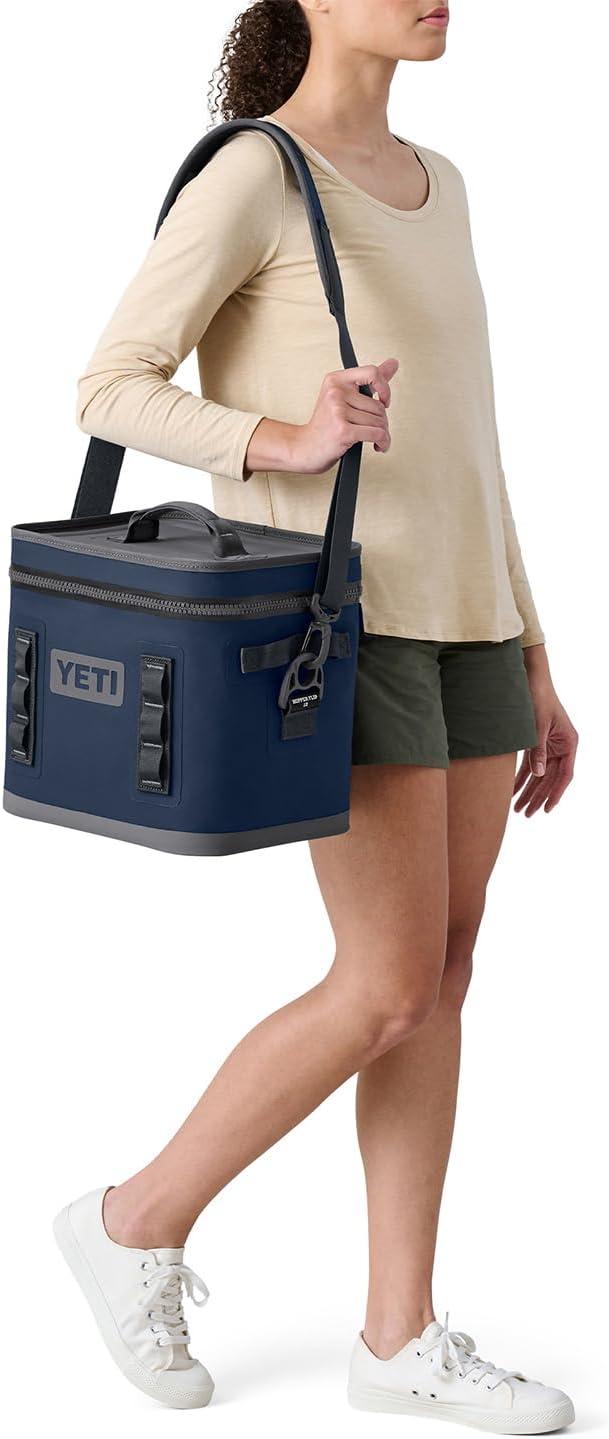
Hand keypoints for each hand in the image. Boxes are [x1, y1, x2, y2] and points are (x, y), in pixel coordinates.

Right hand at [290, 359, 398, 473]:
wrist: (305, 448)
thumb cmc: (325, 425)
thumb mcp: (343, 397)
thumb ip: (370, 380)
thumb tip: (393, 363)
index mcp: (336, 380)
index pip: (372, 372)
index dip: (385, 388)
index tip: (384, 400)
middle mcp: (336, 392)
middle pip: (379, 405)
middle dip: (382, 421)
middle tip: (374, 429)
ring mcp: (338, 411)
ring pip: (379, 421)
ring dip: (383, 434)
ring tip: (375, 439)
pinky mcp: (343, 430)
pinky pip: (377, 434)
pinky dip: (383, 442)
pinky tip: (379, 446)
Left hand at [514, 645, 577, 815]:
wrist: (529, 679)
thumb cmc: (537, 698)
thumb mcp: (537, 726)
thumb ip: (538, 751)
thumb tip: (537, 775)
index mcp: (569, 743)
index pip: (565, 775)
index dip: (555, 794)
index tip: (546, 809)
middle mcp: (562, 747)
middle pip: (550, 779)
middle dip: (537, 797)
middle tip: (526, 814)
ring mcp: (550, 745)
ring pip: (539, 775)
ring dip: (529, 791)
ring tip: (518, 809)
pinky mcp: (537, 742)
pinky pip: (530, 765)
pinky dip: (522, 778)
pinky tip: (513, 791)